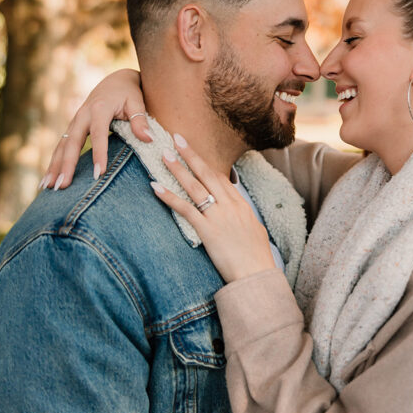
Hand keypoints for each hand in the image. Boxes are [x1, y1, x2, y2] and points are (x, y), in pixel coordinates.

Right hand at [42, 69, 149, 189]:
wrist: (116, 80)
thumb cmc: (129, 92)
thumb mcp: (137, 102)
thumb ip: (140, 120)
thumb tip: (149, 139)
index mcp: (100, 108)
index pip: (98, 134)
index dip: (98, 154)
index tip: (98, 174)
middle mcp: (83, 114)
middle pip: (72, 142)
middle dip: (67, 165)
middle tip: (63, 186)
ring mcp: (75, 121)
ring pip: (62, 146)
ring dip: (54, 167)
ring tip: (48, 187)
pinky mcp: (73, 127)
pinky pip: (61, 147)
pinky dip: (54, 163)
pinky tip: (48, 180)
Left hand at [152, 134, 276, 282]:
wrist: (257, 275)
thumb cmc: (257, 257)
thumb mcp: (254, 231)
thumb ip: (244, 218)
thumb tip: (240, 213)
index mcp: (241, 205)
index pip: (220, 177)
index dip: (204, 162)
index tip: (192, 150)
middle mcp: (230, 206)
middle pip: (207, 174)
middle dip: (190, 154)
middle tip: (175, 138)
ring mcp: (218, 217)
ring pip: (195, 187)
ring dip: (178, 169)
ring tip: (164, 154)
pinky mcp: (208, 231)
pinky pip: (185, 210)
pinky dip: (169, 197)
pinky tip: (156, 187)